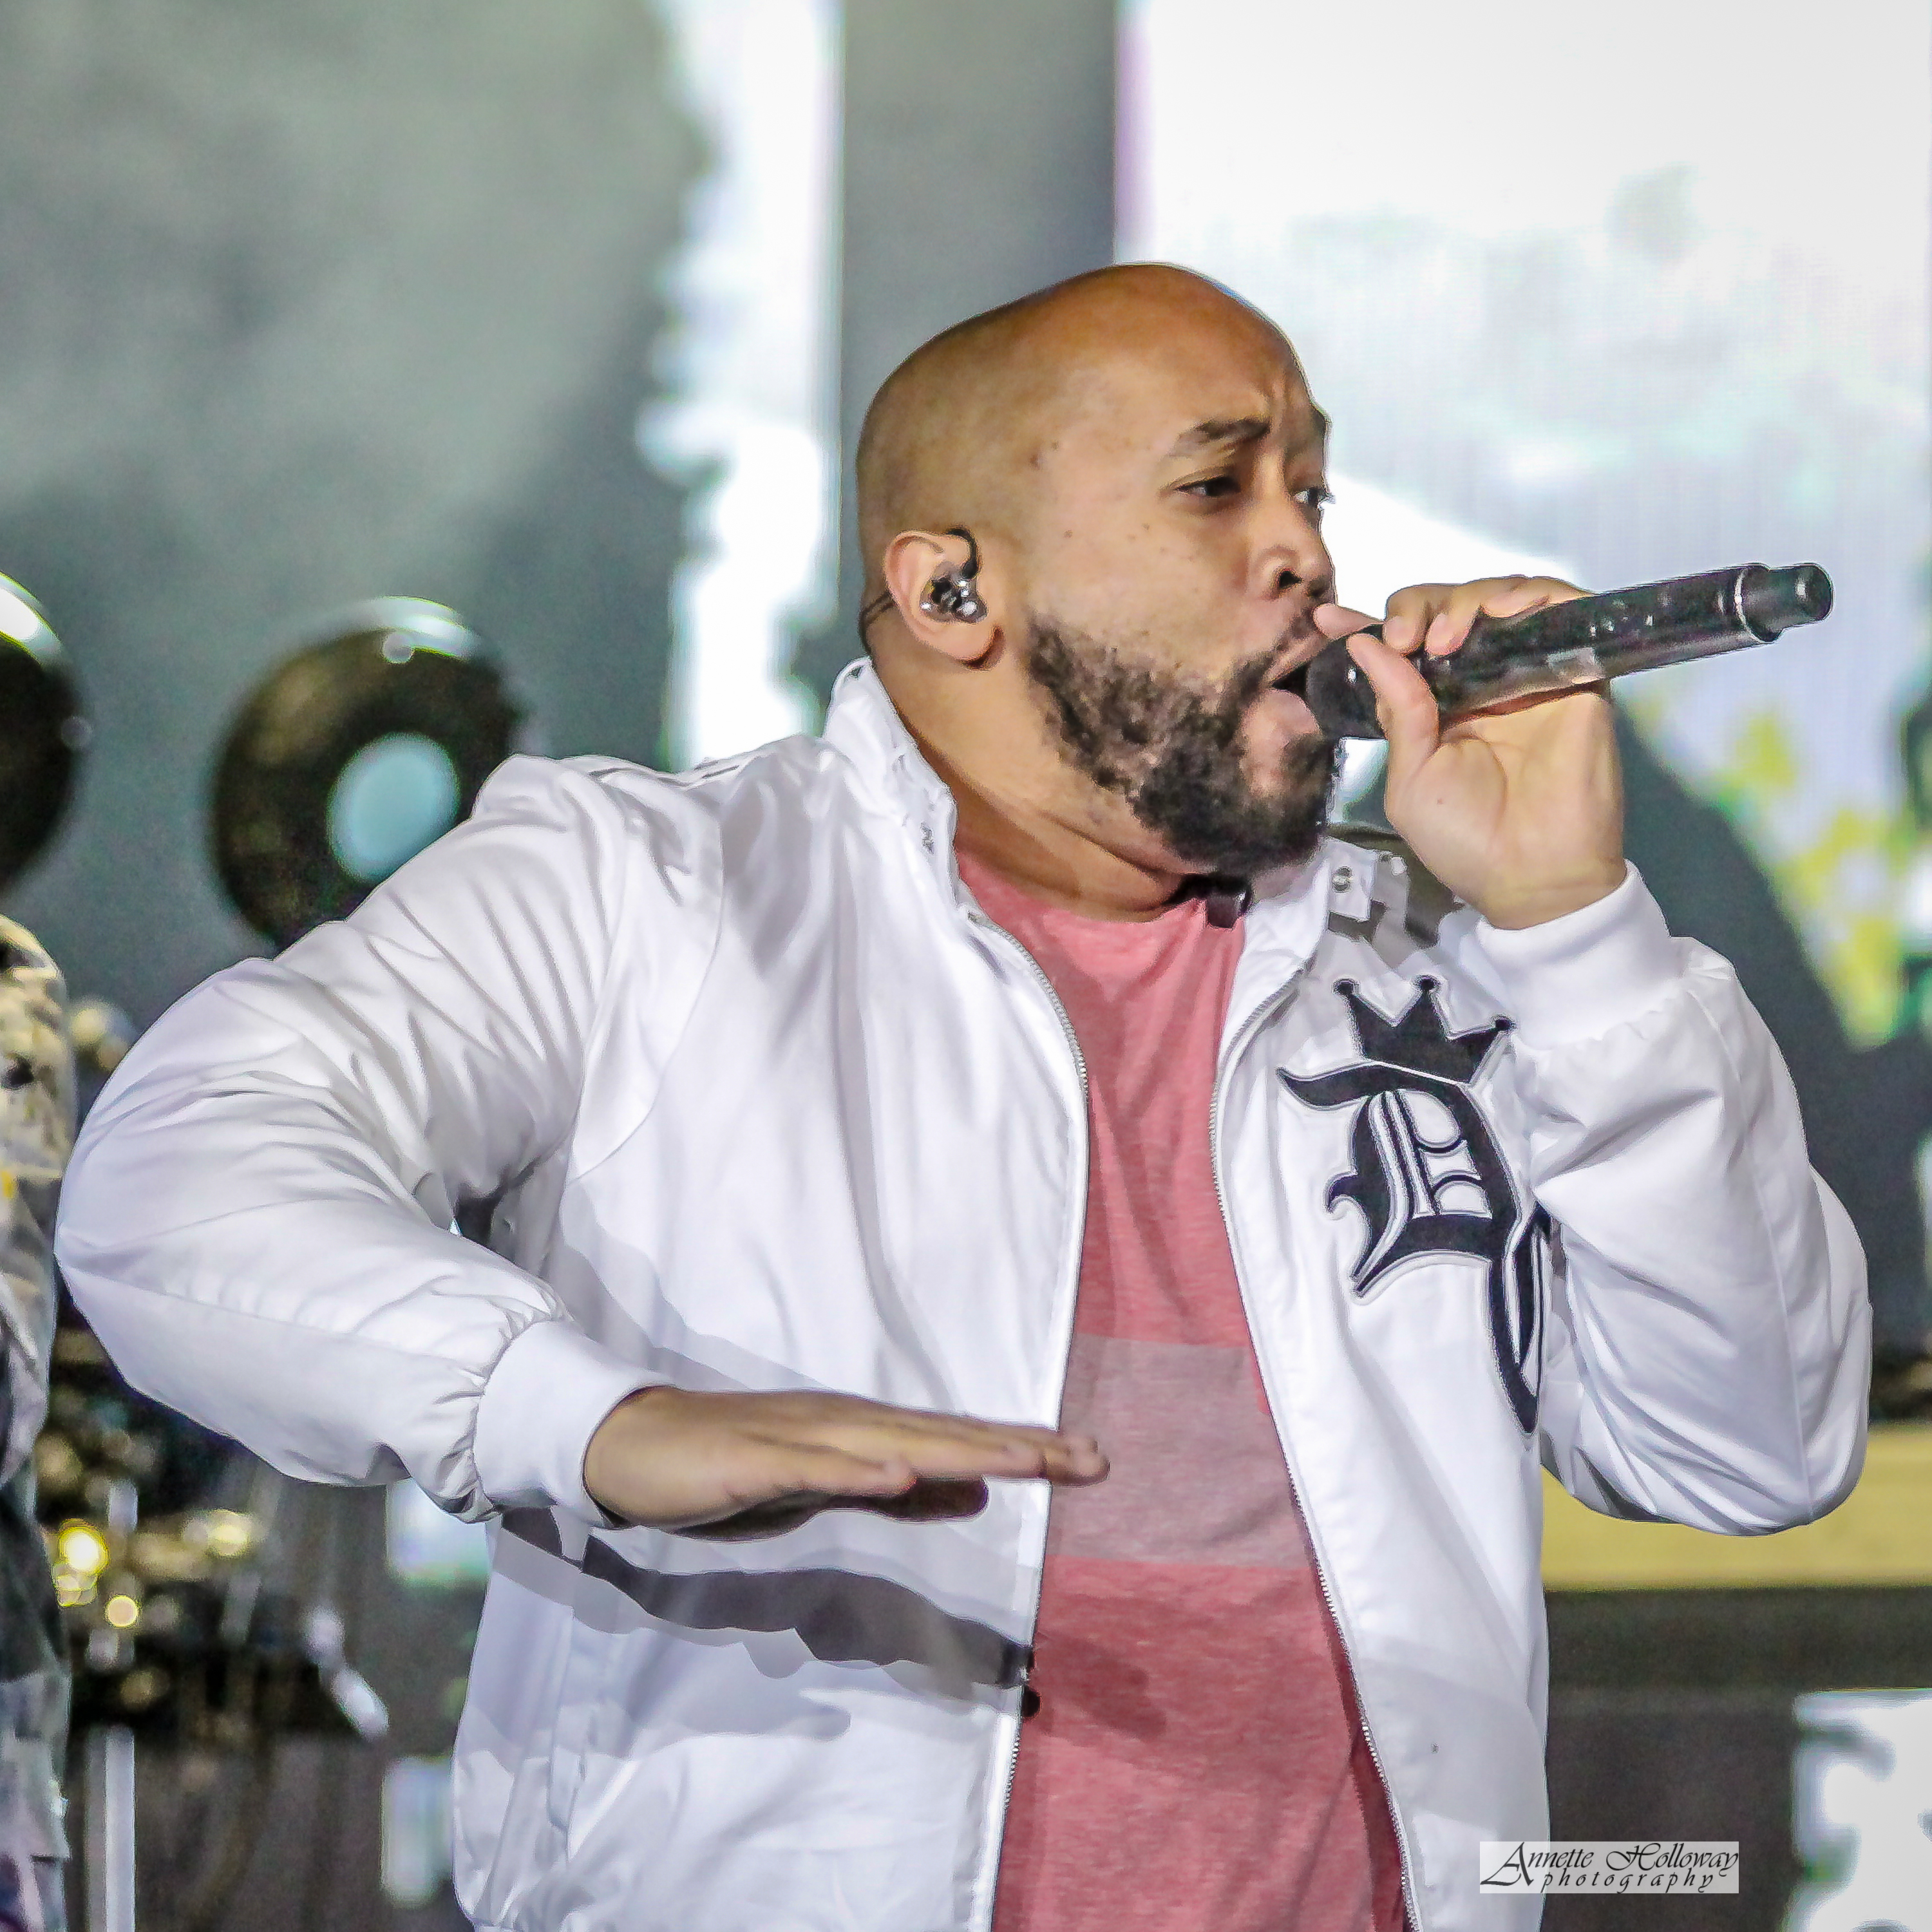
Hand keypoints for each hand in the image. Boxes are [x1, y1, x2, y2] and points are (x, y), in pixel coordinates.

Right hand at [582, 1385, 1107, 1539]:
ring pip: (891, 1443)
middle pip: (941, 1435)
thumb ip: (897, 1491)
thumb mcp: (827, 1488)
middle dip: (1017, 1447)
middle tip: (1090, 1460)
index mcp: (862, 1433)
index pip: (956, 1441)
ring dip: (959, 1450)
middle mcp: (841, 1424)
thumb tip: (971, 1491)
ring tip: (1026, 1460)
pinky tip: (901, 1476)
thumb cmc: (731, 1468)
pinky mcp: (751, 1462)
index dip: (1024, 1449)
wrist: (630, 1449)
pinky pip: (810, 1468)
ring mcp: (797, 1438)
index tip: (1092, 1462)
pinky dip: (857, 1470)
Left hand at [1313, 577, 1625, 929]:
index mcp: (1434, 706)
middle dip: (1416, 607)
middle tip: (1403, 637)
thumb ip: (1395, 709)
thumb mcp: (1410, 777)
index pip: (1401, 647)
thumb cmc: (1465, 838)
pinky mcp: (1575, 670)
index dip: (1366, 624)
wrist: (1534, 874)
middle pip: (1447, 609)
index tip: (1328, 617)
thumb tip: (1363, 643)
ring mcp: (1528, 672)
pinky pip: (1561, 608)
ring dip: (1465, 599)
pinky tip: (1500, 612)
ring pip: (1499, 598)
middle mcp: (1480, 680)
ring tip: (1444, 638)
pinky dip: (1530, 594)